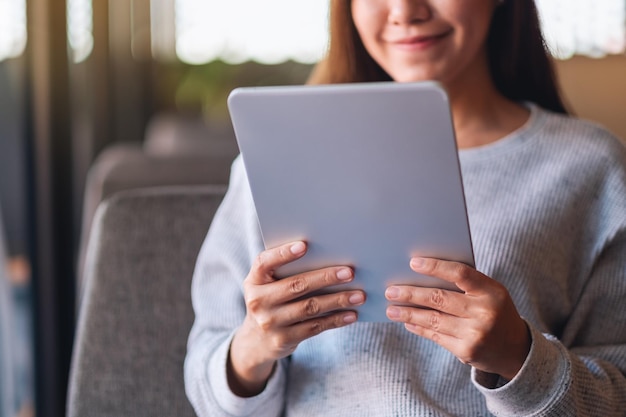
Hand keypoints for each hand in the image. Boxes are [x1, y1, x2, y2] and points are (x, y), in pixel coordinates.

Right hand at [229, 241, 364, 395]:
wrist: (257, 340)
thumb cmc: (271, 300)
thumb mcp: (267, 285)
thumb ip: (286, 271)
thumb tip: (329, 257)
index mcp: (254, 280)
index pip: (264, 262)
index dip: (283, 253)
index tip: (305, 245)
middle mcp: (258, 301)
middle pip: (296, 285)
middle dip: (325, 277)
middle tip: (349, 272)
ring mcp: (270, 322)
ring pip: (310, 307)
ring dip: (337, 300)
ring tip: (359, 295)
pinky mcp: (283, 339)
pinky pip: (315, 327)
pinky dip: (336, 320)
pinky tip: (352, 314)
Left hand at [385, 257, 529, 380]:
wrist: (516, 350)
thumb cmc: (495, 311)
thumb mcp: (490, 292)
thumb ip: (465, 283)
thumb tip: (421, 273)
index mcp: (492, 291)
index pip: (460, 273)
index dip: (435, 267)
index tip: (413, 262)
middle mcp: (484, 313)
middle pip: (439, 298)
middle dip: (411, 294)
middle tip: (391, 290)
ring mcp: (475, 334)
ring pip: (433, 320)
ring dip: (408, 313)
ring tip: (391, 309)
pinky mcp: (466, 351)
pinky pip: (435, 336)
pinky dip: (418, 327)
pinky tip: (407, 322)